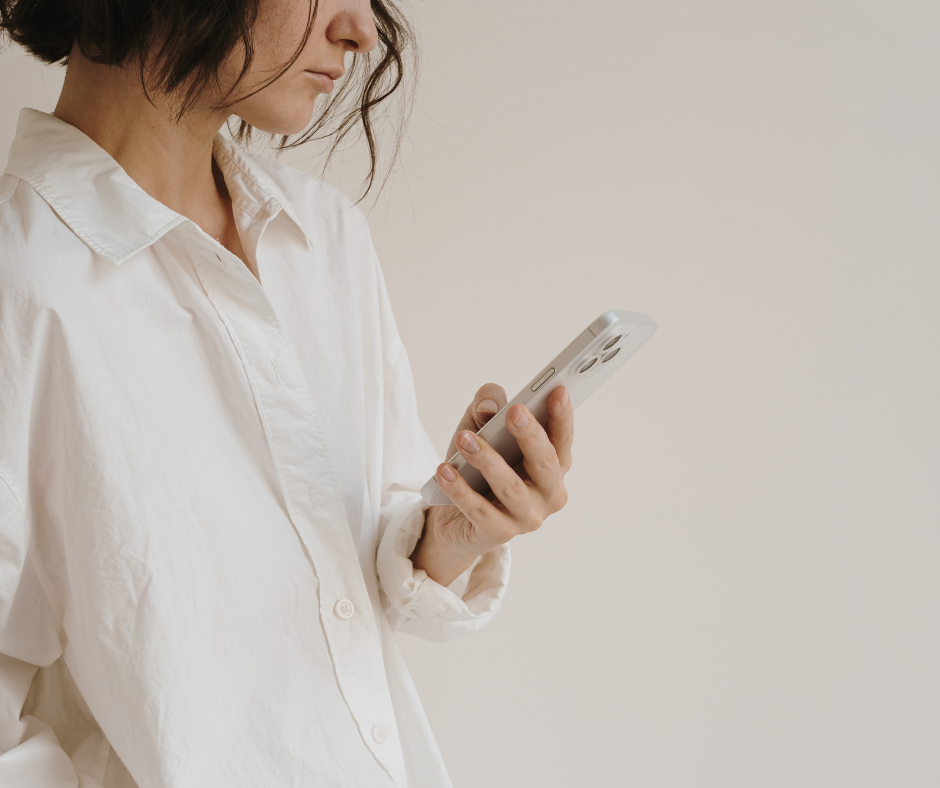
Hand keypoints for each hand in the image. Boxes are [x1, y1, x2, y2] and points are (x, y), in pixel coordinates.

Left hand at [410, 383, 573, 585]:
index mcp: (553, 465)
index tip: (558, 390)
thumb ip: (487, 406)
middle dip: (530, 435)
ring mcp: (527, 517)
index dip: (563, 416)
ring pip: (511, 488)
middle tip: (515, 411)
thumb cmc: (476, 467)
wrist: (454, 519)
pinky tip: (444, 471)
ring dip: (487, 461)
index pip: (562, 439)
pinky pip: (480, 511)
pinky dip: (461, 491)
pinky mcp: (499, 534)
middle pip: (546, 463)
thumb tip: (488, 407)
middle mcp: (549, 493)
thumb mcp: (478, 427)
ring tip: (465, 440)